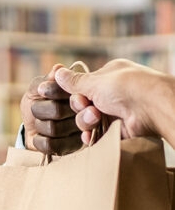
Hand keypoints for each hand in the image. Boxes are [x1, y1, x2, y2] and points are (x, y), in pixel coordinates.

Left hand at [20, 66, 82, 154]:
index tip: (41, 92)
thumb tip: (57, 69)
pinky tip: (40, 135)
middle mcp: (84, 113)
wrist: (31, 128)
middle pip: (58, 110)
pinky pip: (50, 145)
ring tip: (40, 122)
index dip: (52, 91)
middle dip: (40, 109)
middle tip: (36, 109)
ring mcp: (78, 133)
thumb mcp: (37, 89)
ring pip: (53, 128)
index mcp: (80, 94)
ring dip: (39, 124)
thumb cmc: (37, 103)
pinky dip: (38, 139)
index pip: (69, 91)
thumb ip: (45, 81)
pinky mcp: (69, 149)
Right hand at [55, 58, 174, 147]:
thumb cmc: (126, 86)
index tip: (73, 95)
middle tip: (87, 106)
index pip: (83, 86)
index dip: (74, 93)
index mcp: (108, 77)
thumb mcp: (95, 81)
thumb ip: (74, 82)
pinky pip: (96, 135)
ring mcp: (114, 113)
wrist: (151, 107)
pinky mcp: (117, 130)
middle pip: (82, 105)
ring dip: (86, 121)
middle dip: (80, 107)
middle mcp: (111, 94)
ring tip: (96, 118)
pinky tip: (89, 136)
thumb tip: (58, 73)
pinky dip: (91, 136)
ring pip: (87, 121)